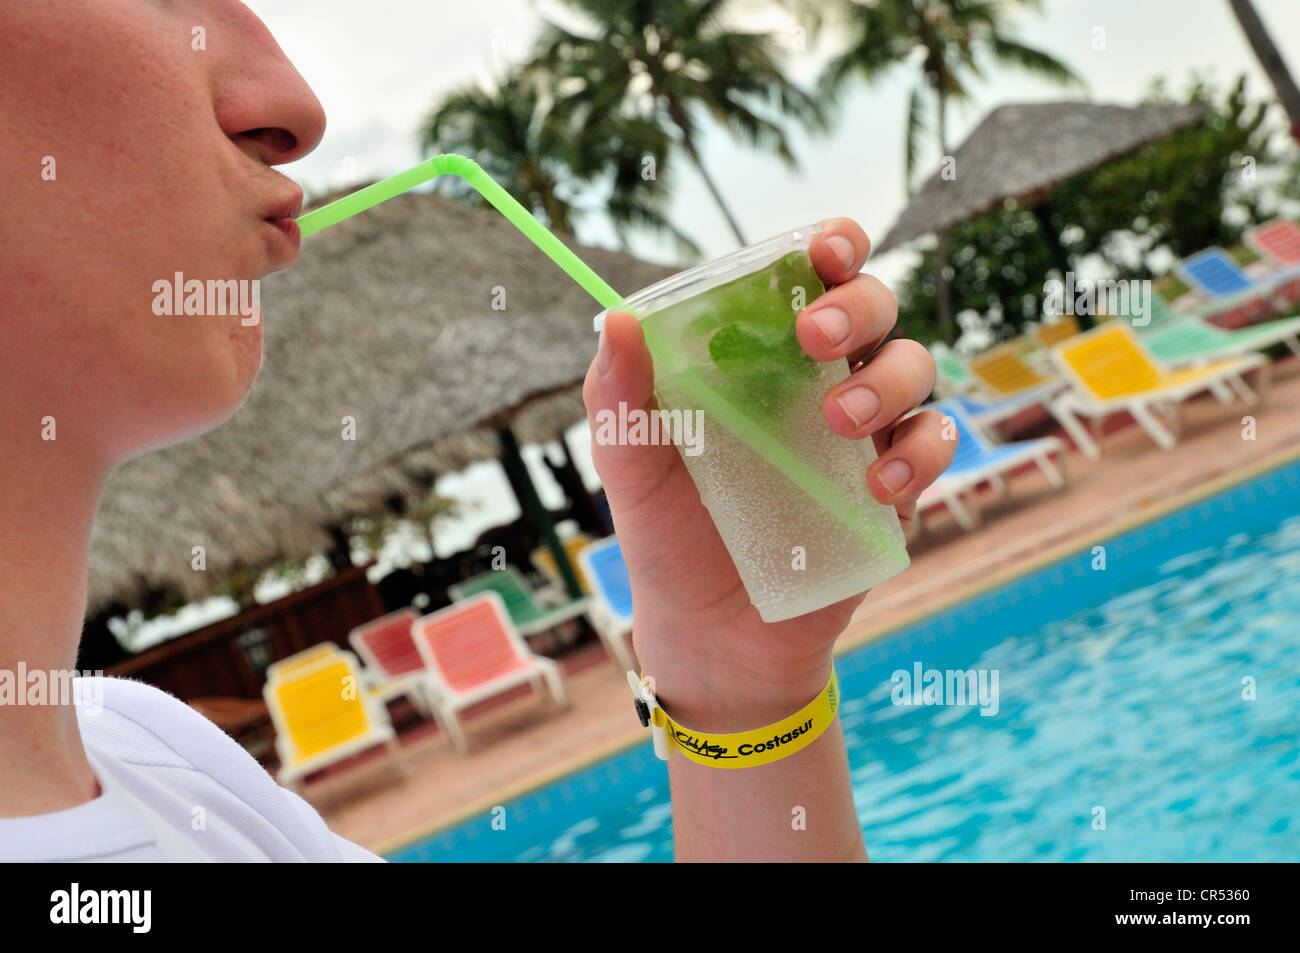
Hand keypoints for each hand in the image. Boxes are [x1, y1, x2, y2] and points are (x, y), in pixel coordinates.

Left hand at [582, 219, 954, 730]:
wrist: (711, 637)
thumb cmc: (669, 540)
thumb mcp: (632, 471)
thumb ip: (620, 400)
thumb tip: (614, 320)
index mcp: (760, 359)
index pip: (810, 277)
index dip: (830, 246)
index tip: (821, 249)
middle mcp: (820, 382)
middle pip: (875, 307)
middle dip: (858, 304)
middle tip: (816, 337)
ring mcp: (864, 435)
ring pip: (915, 367)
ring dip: (888, 379)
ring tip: (839, 421)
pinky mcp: (894, 491)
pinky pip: (936, 444)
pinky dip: (922, 452)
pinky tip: (878, 484)